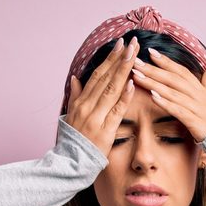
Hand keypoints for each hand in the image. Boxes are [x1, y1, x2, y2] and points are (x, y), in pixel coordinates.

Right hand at [66, 36, 139, 157]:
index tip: (120, 44)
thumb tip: (76, 78)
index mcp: (81, 101)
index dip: (109, 59)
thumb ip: (76, 95)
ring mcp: (95, 117)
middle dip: (120, 59)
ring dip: (123, 71)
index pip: (97, 75)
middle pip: (105, 78)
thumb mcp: (71, 115)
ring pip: (111, 90)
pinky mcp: (105, 130)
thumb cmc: (74, 140)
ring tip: (134, 55)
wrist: (71, 162)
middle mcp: (87, 106)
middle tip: (132, 42)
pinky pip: (116, 110)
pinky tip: (132, 83)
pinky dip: (124, 96)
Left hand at [129, 48, 205, 143]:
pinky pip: (177, 110)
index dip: (166, 61)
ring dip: (154, 83)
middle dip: (153, 70)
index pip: (180, 71)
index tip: (150, 51)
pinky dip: (165, 103)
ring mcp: (195, 107)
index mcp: (198, 88)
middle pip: (172, 79)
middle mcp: (197, 95)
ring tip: (138, 76)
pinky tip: (152, 96)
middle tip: (136, 62)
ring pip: (172, 92)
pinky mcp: (194, 121)